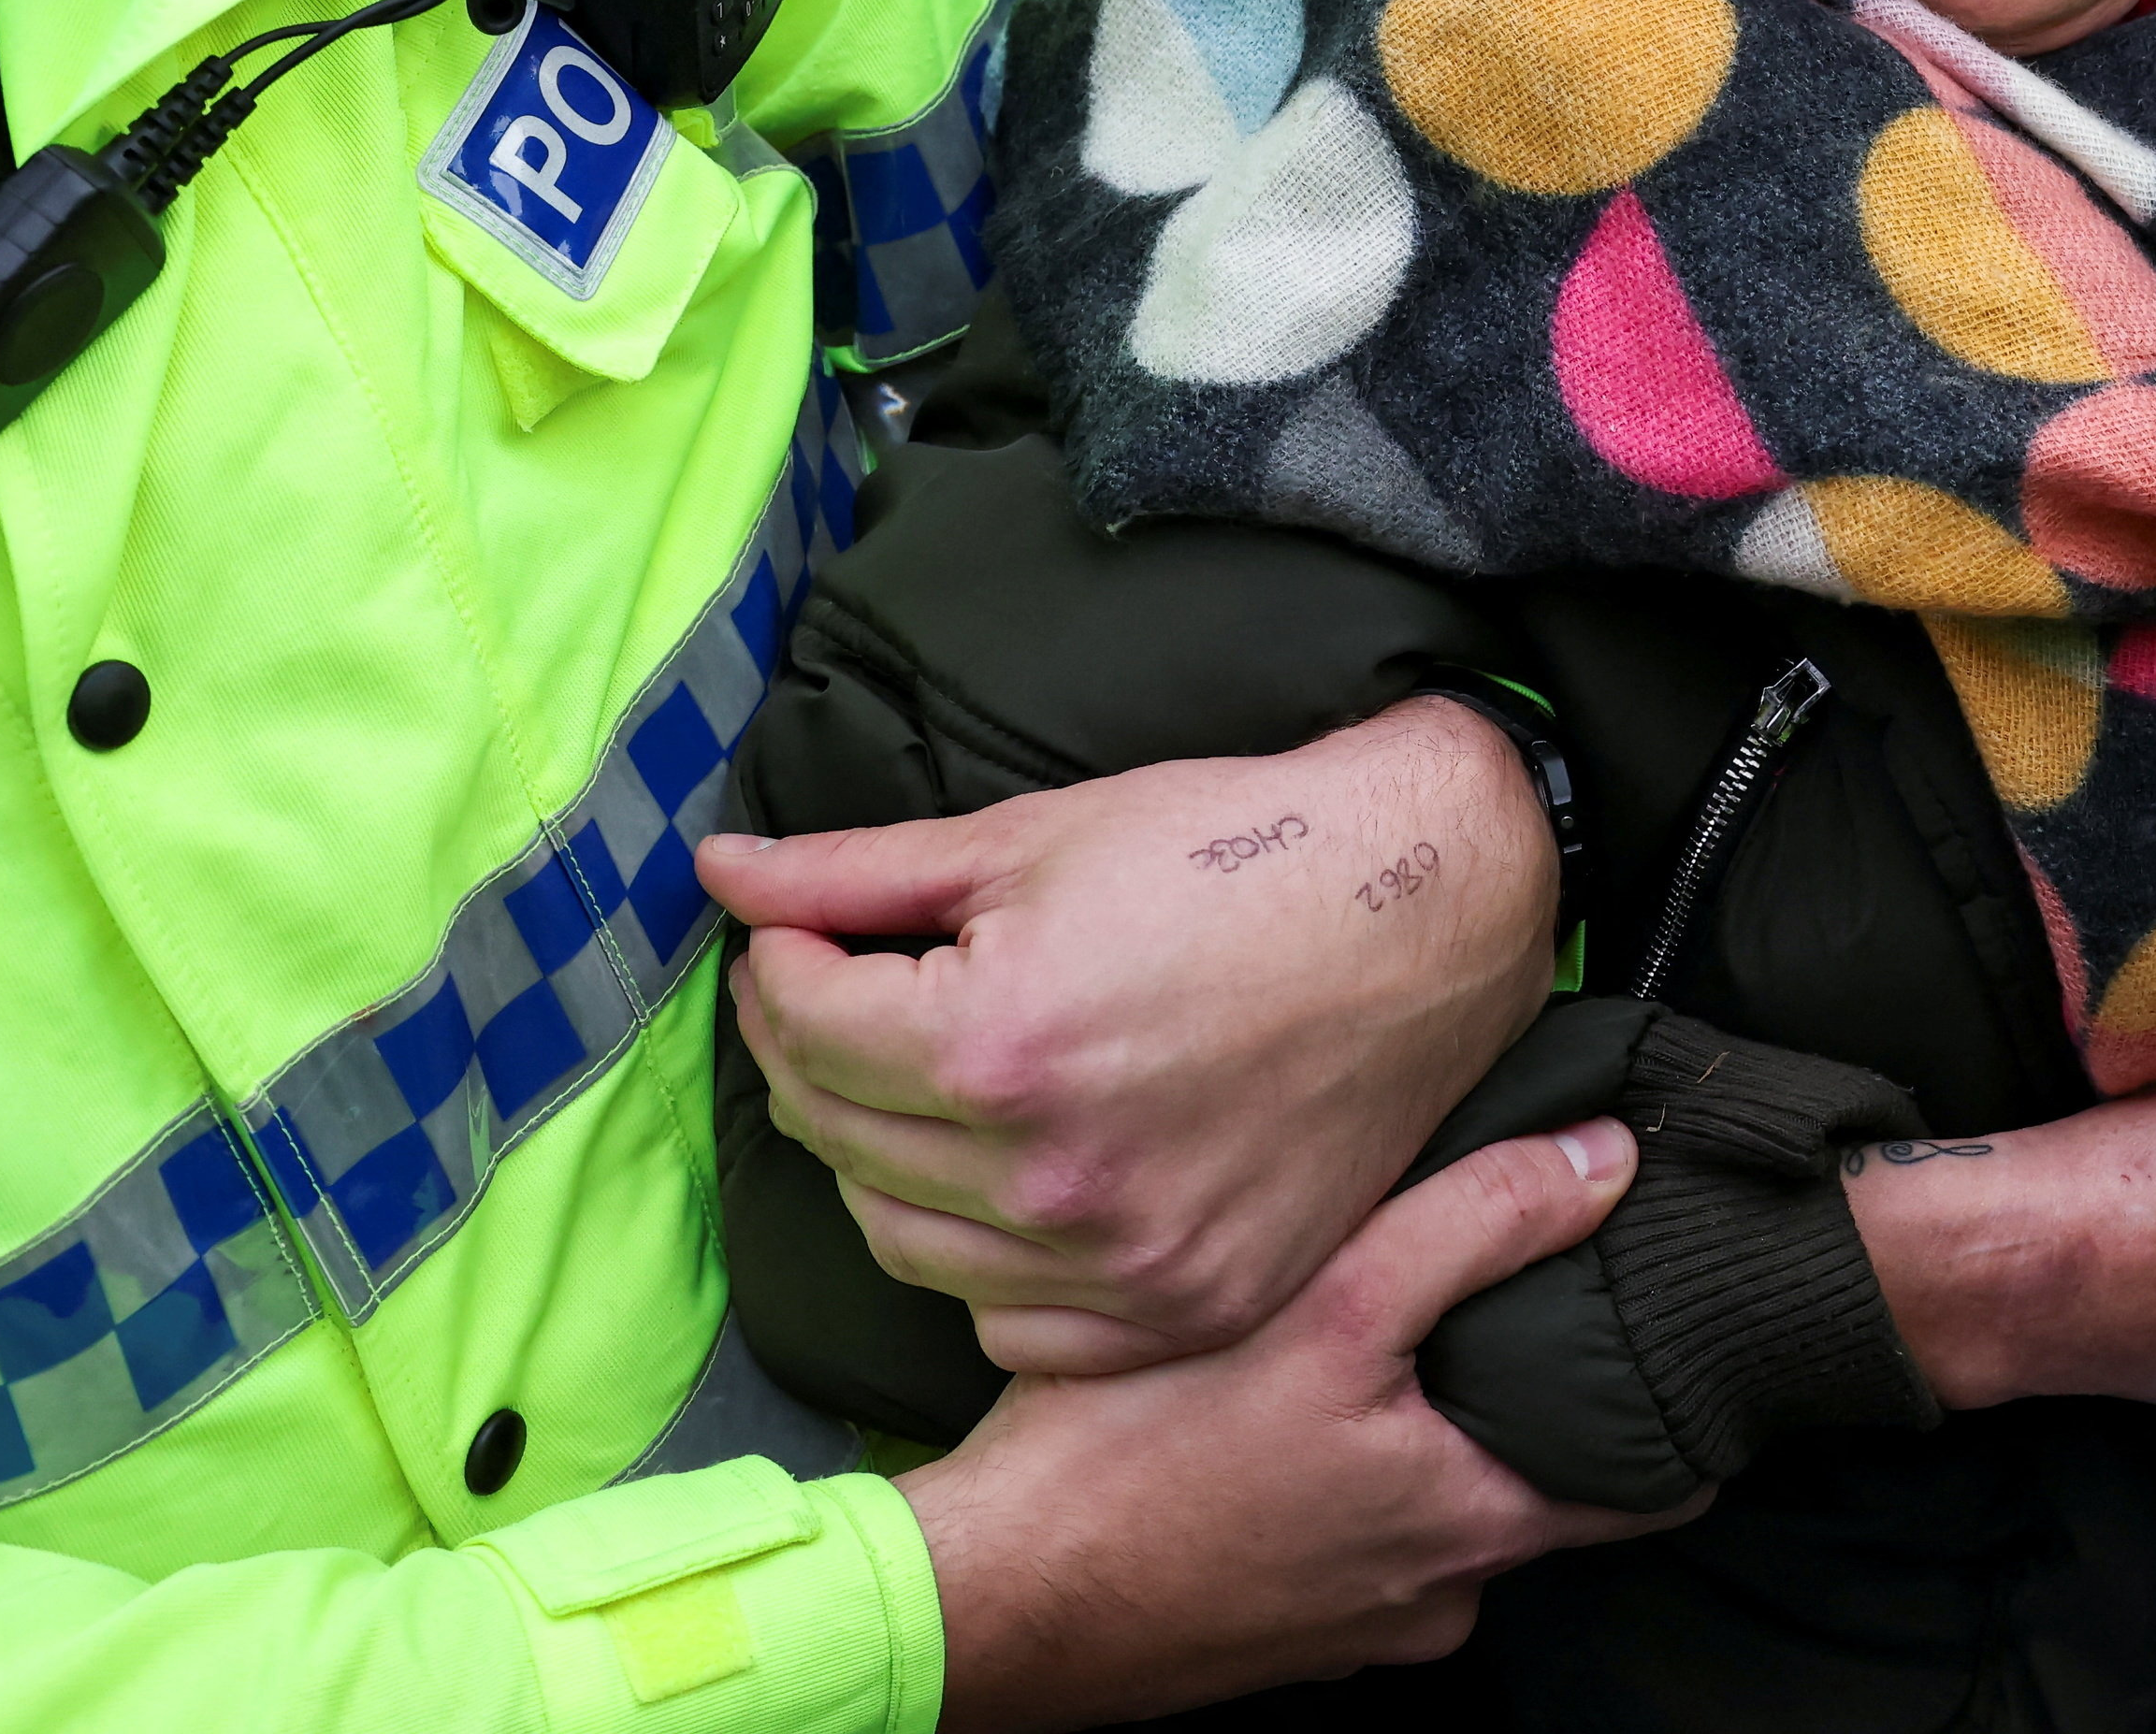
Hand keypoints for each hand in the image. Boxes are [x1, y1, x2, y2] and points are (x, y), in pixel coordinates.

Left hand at [708, 698, 1554, 1374]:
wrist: (1433, 912)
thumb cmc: (1240, 851)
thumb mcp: (1039, 835)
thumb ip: (859, 873)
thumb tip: (722, 874)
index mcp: (997, 1043)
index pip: (803, 1023)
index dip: (779, 963)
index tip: (798, 935)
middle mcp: (1049, 1174)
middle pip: (836, 1134)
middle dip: (812, 1049)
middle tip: (842, 992)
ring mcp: (1123, 1259)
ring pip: (903, 1241)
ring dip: (879, 1157)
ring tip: (920, 1081)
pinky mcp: (1188, 1304)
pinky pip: (1011, 1320)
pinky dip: (980, 1258)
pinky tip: (1003, 1178)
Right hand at [902, 1119, 1701, 1731]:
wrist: (984, 1597)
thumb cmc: (1137, 1464)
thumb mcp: (1328, 1311)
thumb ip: (1474, 1224)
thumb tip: (1605, 1157)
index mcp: (1472, 1531)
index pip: (1656, 1488)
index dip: (1682, 1406)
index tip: (1689, 1330)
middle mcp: (1429, 1598)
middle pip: (1544, 1492)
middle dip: (1553, 1402)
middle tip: (1553, 1299)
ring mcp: (1347, 1625)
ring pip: (1438, 1513)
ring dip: (1434, 1437)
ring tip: (1415, 1333)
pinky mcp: (1266, 1625)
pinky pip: (1349, 1541)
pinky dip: (1346, 1479)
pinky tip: (1296, 1409)